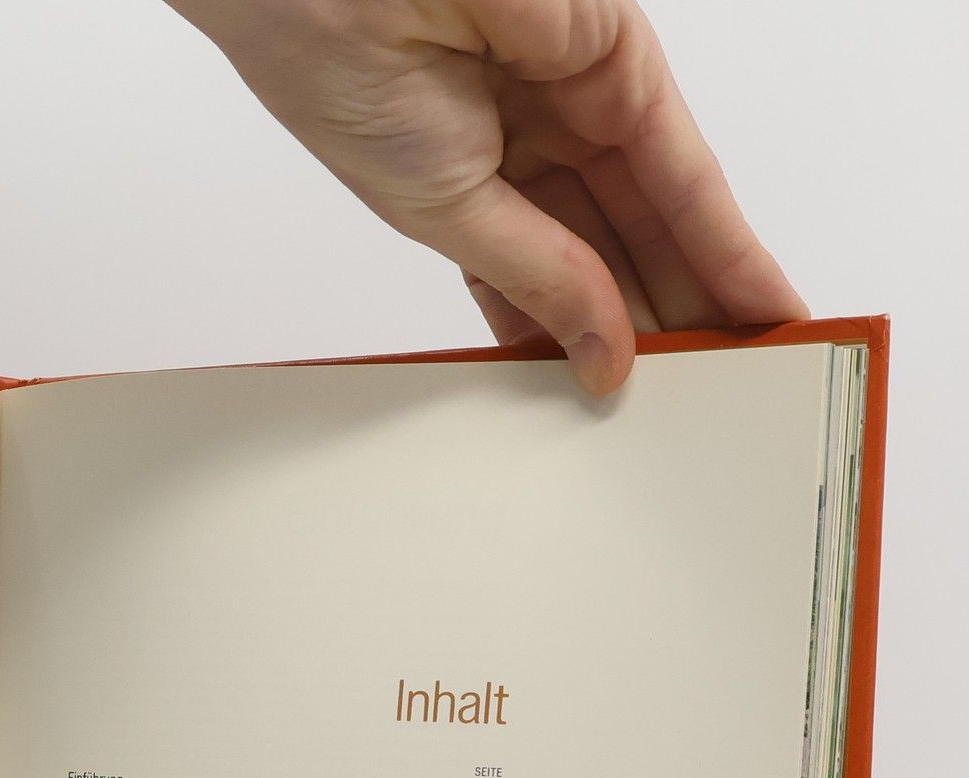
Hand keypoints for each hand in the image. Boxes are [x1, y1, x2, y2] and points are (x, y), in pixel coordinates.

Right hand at [166, 0, 806, 391]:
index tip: (619, 403)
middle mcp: (532, 142)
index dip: (588, 342)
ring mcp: (583, 99)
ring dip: (704, 293)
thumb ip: (541, 281)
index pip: (548, 280)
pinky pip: (685, 166)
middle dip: (661, 324)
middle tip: (703, 399)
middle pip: (616, 250)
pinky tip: (747, 300)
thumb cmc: (344, 76)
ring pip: (661, 216)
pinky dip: (722, 237)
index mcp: (470, 184)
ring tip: (740, 371)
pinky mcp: (624, 60)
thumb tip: (600, 358)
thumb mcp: (448, 214)